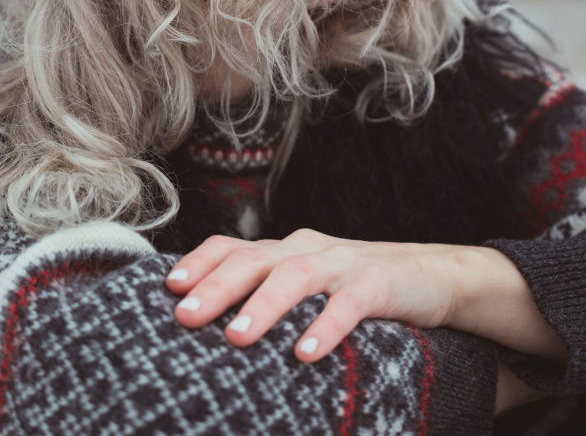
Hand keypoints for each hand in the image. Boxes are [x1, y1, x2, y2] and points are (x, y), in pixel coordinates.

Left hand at [164, 228, 464, 361]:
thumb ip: (270, 299)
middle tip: (185, 316)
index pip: (232, 246)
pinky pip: (349, 302)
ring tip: (236, 336)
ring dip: (264, 304)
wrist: (432, 275)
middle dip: (217, 286)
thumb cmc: (355, 289)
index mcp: (285, 250)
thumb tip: (214, 335)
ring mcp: (343, 262)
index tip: (169, 287)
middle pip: (254, 258)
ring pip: (296, 275)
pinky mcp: (379, 283)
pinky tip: (306, 354)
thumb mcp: (309, 290)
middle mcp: (307, 248)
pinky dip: (326, 326)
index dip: (200, 262)